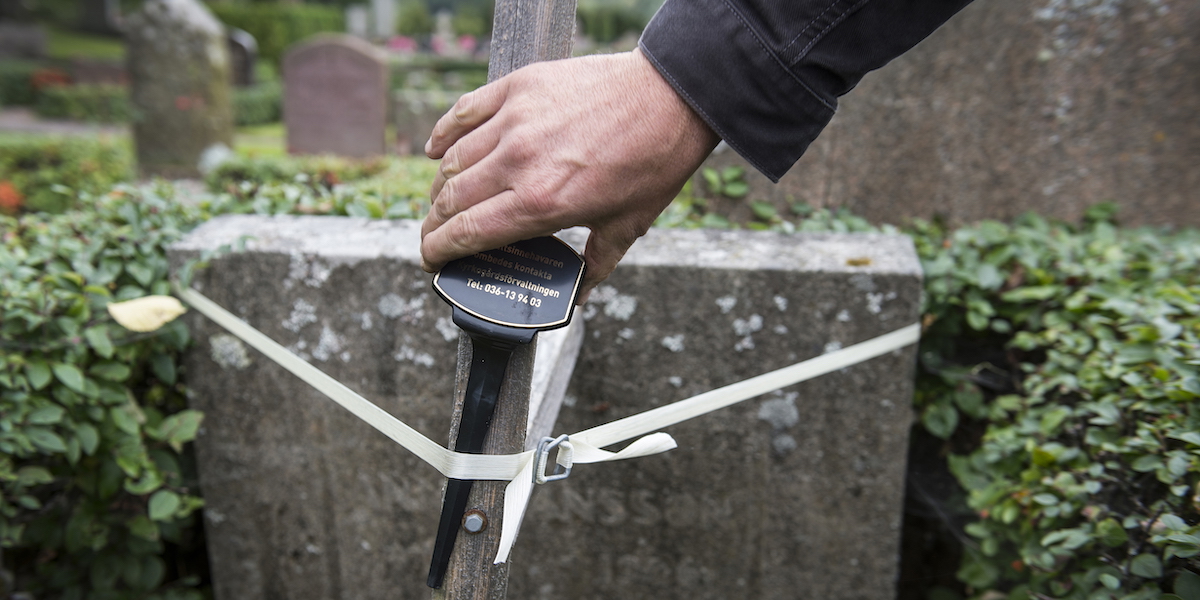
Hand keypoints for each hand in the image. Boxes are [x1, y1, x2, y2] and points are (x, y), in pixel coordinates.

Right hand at [421, 49, 718, 302]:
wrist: (671, 96)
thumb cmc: (653, 161)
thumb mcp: (627, 226)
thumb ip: (596, 265)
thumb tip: (580, 295)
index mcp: (541, 203)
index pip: (466, 233)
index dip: (438, 252)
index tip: (430, 260)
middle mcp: (518, 162)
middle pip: (450, 200)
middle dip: (433, 226)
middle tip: (434, 237)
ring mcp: (514, 121)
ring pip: (453, 160)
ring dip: (440, 186)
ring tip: (442, 201)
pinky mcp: (519, 88)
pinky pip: (464, 111)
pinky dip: (443, 133)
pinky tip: (435, 150)